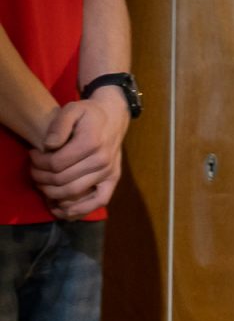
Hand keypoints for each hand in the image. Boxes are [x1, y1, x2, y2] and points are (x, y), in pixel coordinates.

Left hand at [29, 94, 128, 215]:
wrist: (113, 118)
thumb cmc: (89, 114)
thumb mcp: (72, 110)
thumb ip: (59, 125)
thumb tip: (49, 146)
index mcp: (91, 143)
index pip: (56, 163)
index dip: (38, 162)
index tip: (32, 154)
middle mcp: (102, 160)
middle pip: (61, 180)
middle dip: (40, 178)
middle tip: (34, 170)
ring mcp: (109, 172)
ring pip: (73, 193)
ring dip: (51, 193)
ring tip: (43, 184)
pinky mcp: (113, 180)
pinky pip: (97, 202)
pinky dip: (78, 210)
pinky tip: (61, 210)